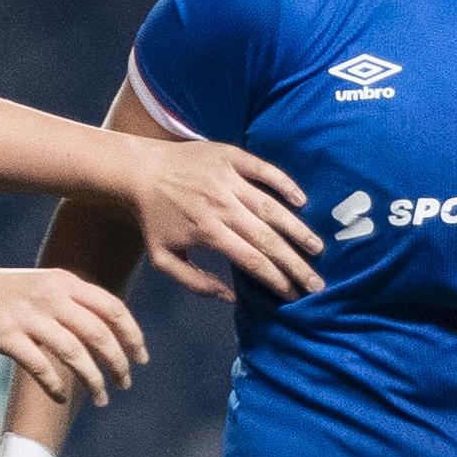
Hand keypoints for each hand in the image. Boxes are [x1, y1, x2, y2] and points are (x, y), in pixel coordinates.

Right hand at [0, 267, 144, 405]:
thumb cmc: (2, 293)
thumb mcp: (43, 284)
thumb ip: (73, 301)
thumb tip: (109, 327)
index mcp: (64, 282)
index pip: (112, 308)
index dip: (132, 335)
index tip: (141, 358)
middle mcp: (50, 296)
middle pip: (98, 333)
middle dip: (118, 363)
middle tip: (125, 384)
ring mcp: (27, 315)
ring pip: (74, 353)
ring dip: (93, 380)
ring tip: (102, 398)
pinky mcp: (4, 335)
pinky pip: (39, 366)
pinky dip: (56, 386)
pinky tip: (63, 398)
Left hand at [120, 137, 325, 302]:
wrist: (139, 170)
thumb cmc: (153, 218)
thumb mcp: (164, 258)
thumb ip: (195, 282)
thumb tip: (231, 298)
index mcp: (207, 232)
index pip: (252, 260)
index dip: (276, 279)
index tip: (293, 294)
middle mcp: (222, 206)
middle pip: (268, 239)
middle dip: (295, 264)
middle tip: (316, 282)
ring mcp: (228, 179)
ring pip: (272, 207)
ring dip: (297, 229)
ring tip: (317, 248)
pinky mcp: (231, 157)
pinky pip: (265, 170)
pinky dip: (285, 184)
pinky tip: (302, 201)